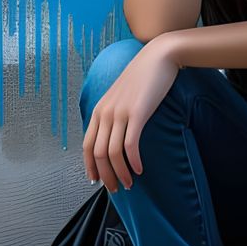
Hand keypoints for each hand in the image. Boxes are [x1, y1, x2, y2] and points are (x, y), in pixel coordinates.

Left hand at [81, 38, 182, 191]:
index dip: (90, 166)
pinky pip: (130, 145)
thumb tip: (114, 134)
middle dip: (105, 176)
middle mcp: (106, 112)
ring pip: (112, 153)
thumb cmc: (143, 76)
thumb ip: (114, 112)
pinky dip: (133, 162)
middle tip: (115, 189)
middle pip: (98, 154)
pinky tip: (140, 169)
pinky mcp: (137, 113)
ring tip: (129, 184)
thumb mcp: (121, 95)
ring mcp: (120, 113)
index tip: (97, 180)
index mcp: (99, 109)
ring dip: (120, 173)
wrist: (159, 56)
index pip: (87, 145)